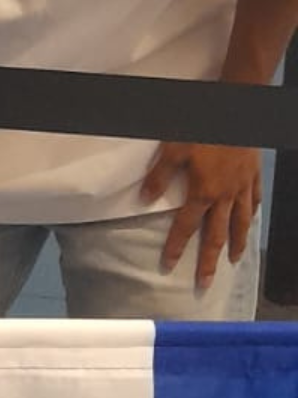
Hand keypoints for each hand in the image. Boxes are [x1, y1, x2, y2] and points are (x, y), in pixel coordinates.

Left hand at [140, 141, 261, 288]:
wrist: (236, 115)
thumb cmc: (202, 130)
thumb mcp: (173, 149)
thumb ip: (159, 176)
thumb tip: (144, 199)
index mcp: (202, 192)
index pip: (185, 226)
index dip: (176, 247)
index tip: (169, 266)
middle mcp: (224, 196)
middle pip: (216, 235)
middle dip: (209, 261)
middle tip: (205, 282)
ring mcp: (242, 187)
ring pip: (240, 222)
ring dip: (236, 243)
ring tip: (234, 260)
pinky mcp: (253, 176)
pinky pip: (254, 201)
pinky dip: (252, 215)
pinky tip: (250, 221)